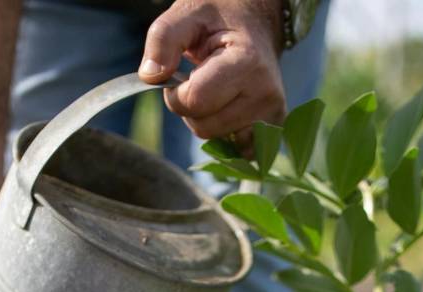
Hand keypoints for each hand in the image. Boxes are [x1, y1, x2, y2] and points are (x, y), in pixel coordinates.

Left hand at [138, 0, 285, 151]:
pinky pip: (234, 148)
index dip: (176, 94)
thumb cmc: (220, 17)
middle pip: (205, 128)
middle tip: (200, 80)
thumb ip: (163, 39)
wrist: (257, 23)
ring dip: (207, 119)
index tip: (181, 75)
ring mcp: (272, 116)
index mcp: (247, 63)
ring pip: (218, 140)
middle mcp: (266, 95)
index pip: (195, 102)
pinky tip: (229, 107)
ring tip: (217, 90)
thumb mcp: (187, 13)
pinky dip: (224, 131)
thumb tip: (150, 76)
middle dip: (191, 109)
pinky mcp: (273, 129)